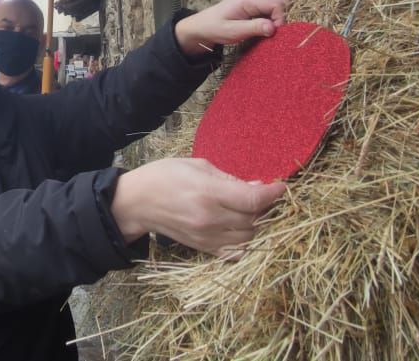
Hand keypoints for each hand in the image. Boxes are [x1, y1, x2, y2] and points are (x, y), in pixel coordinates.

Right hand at [111, 158, 285, 254]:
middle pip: (254, 220)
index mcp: (208, 193)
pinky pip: (236, 252)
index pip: (252, 200)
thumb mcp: (198, 166)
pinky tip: (242, 228)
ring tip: (253, 211)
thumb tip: (257, 186)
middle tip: (265, 196)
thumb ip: (229, 179)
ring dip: (257, 225)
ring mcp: (207, 237)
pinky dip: (245, 242)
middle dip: (266, 208)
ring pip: (249, 238)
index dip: (273, 194)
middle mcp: (210, 219)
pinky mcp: (204, 248)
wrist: (137, 202)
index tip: (281, 187)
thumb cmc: (165, 175)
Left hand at [175, 0, 291, 56]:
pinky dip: (274, 14)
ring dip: (279, 13)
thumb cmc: (215, 28)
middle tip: (274, 29)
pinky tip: (264, 24)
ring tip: (268, 27)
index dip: (280, 19)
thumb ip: (253, 28)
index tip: (274, 33)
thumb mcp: (233, 32)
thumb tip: (273, 28)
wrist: (202, 25)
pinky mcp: (256, 1)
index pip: (277, 3)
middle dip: (283, 13)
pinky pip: (273, 3)